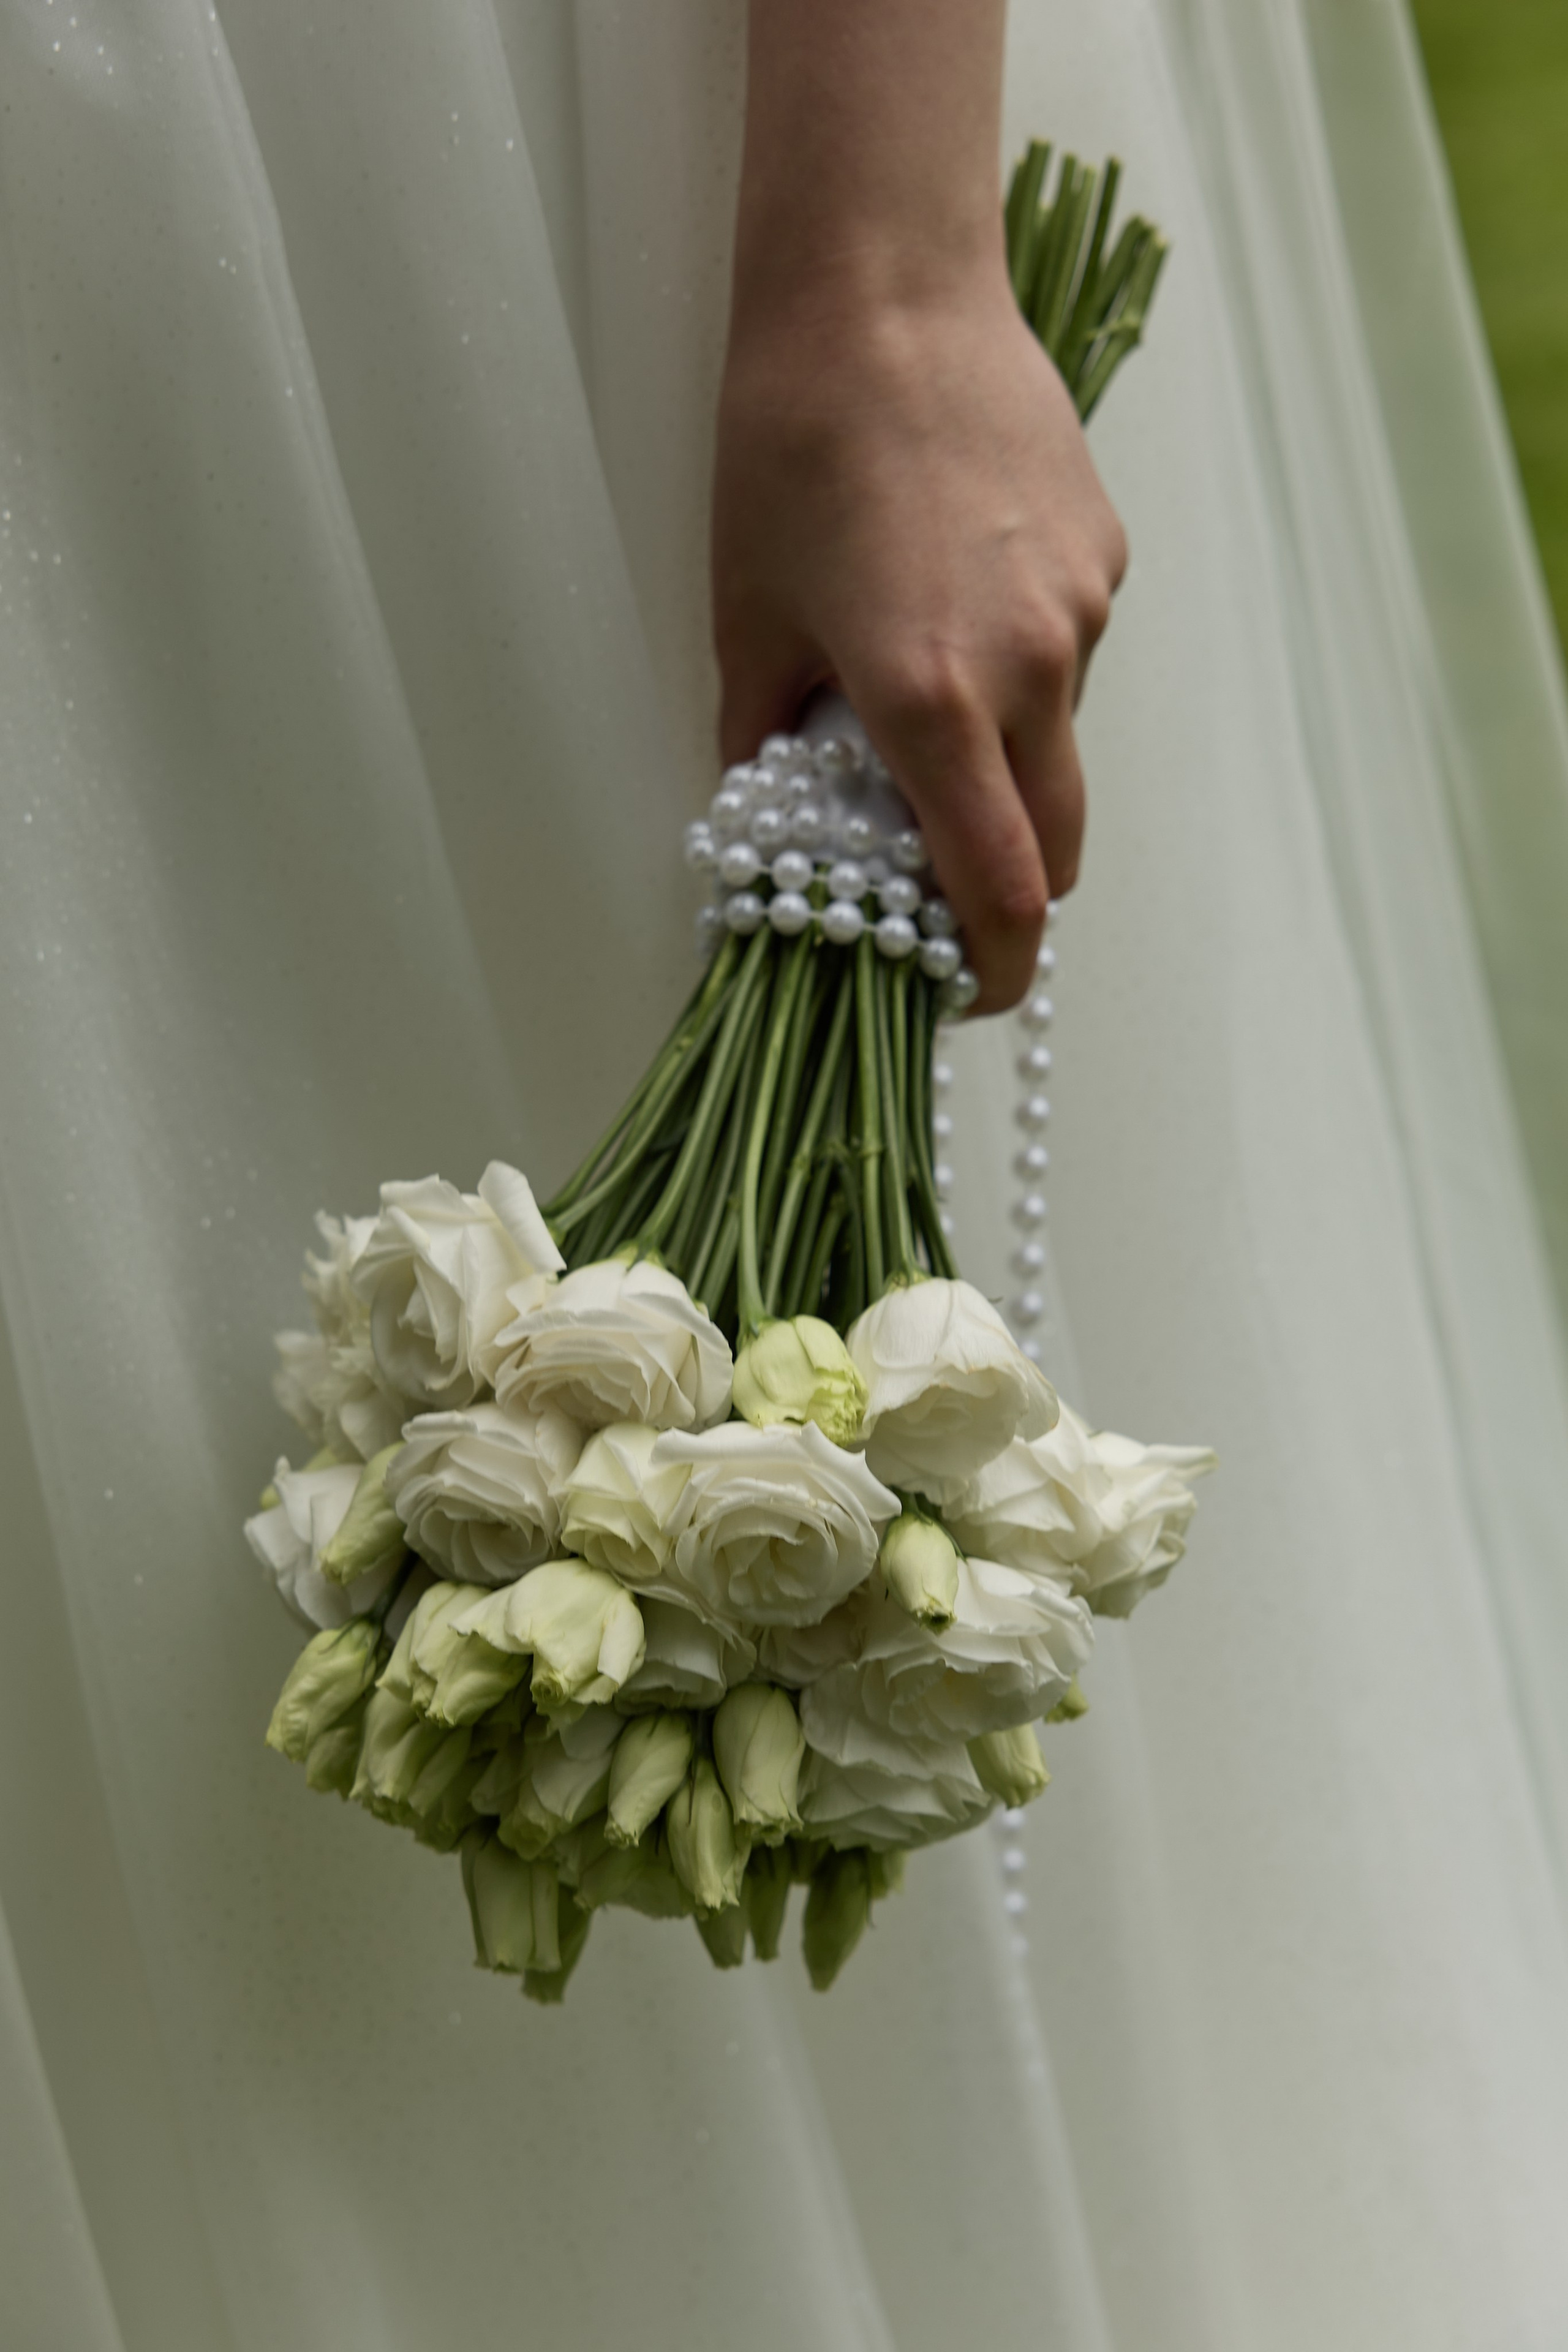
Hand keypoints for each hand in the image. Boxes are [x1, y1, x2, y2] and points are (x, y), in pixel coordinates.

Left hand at [711, 259, 1126, 1011]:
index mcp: (931, 703)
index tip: (959, 993)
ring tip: (923, 705)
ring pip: (1061, 749)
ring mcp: (1080, 612)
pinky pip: (1071, 659)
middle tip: (939, 890)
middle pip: (1058, 850)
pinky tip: (956, 603)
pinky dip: (1022, 677)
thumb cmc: (788, 447)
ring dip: (1007, 771)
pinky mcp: (1104, 557)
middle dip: (1010, 896)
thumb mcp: (745, 620)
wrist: (882, 287)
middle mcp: (1028, 670)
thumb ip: (763, 745)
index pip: (999, 893)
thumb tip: (772, 824)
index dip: (988, 969)